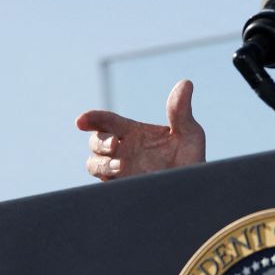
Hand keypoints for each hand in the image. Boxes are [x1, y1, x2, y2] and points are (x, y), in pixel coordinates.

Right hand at [78, 79, 205, 180]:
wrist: (193, 192)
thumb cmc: (190, 161)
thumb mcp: (189, 135)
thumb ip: (181, 112)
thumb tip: (186, 83)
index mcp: (132, 133)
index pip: (106, 121)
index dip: (92, 118)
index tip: (81, 120)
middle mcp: (122, 151)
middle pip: (95, 142)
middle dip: (99, 142)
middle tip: (114, 145)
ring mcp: (119, 172)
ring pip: (94, 164)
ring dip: (101, 163)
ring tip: (120, 166)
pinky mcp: (121, 190)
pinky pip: (102, 185)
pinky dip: (106, 180)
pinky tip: (120, 178)